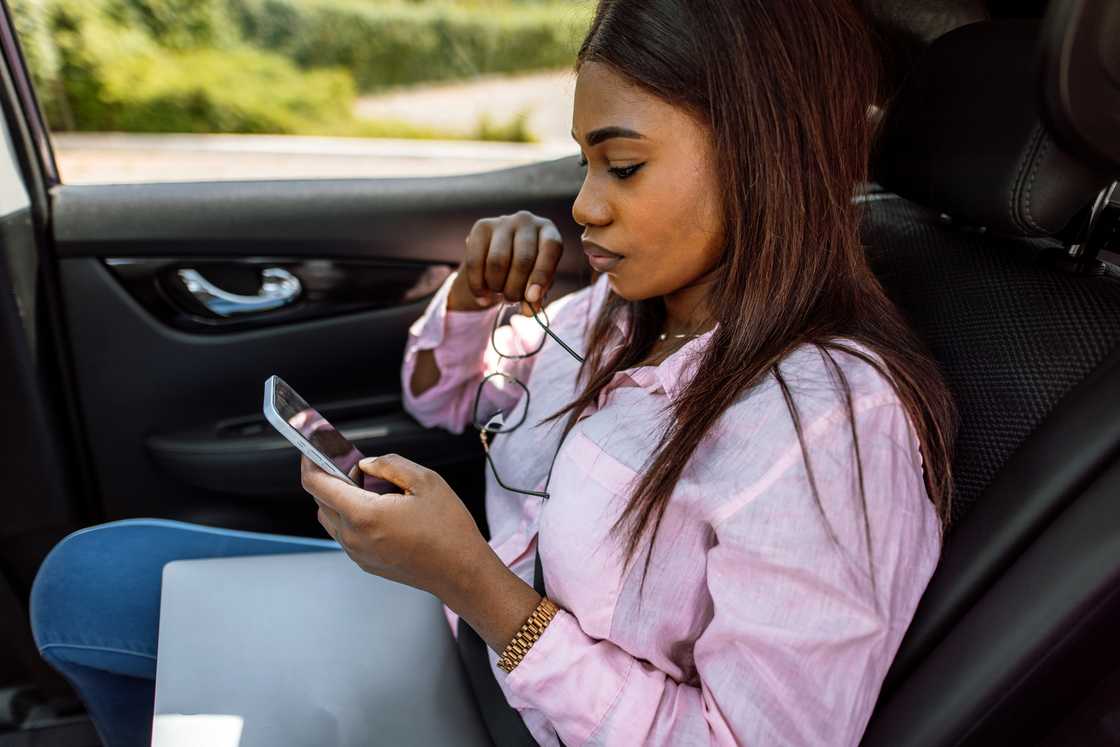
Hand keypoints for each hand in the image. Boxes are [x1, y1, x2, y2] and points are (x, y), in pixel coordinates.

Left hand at [300, 453, 488, 601]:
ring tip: (373, 489)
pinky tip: (381, 510)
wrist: (460, 571)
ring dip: (340, 499)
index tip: (313, 450)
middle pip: (321, 500)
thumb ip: (389, 464)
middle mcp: (354, 537)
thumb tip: (365, 464)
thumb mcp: (426, 481)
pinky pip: (345, 534)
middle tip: (358, 466)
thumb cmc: (448, 529)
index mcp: (364, 514)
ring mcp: (357, 553)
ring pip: (331, 518)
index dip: (310, 461)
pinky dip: (352, 517)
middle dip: (331, 478)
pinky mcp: (365, 563)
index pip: (317, 484)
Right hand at [448, 210, 563, 315]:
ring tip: (499, 293)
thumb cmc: (527, 270)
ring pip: (497, 262)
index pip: (550, 248)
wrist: (501, 255)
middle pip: (522, 260)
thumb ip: (536, 296)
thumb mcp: (537, 282)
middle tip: (512, 300)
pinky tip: (483, 296)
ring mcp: (502, 221)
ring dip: (497, 287)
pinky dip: (478, 286)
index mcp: (548, 231)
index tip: (532, 298)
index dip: (542, 275)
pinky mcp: (480, 227)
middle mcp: (526, 220)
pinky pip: (474, 262)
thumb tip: (528, 310)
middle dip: (516, 289)